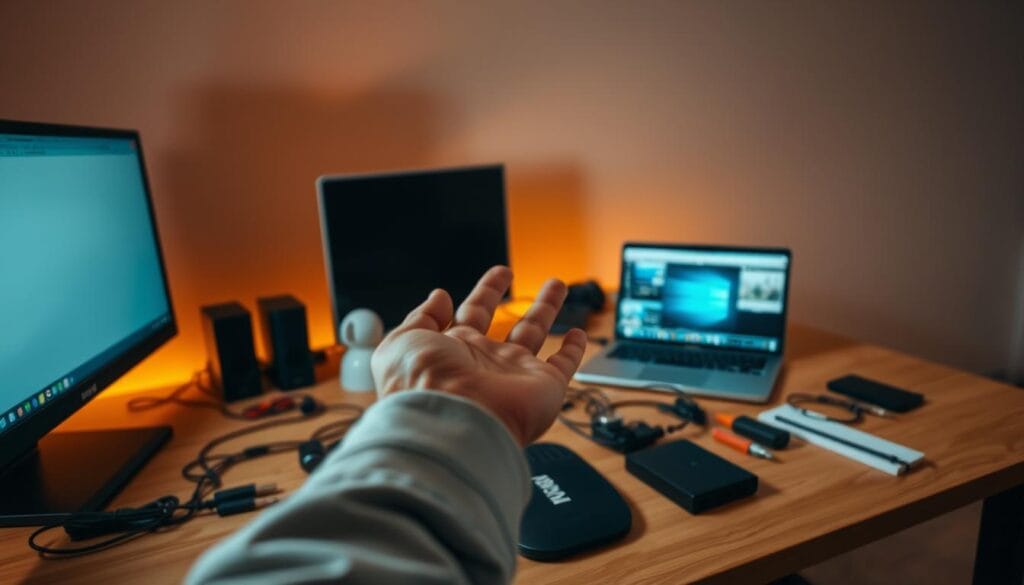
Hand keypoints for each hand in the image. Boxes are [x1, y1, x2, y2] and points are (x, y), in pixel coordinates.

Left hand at [370, 266, 588, 445]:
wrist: (449, 423)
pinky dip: (574, 352)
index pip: (472, 313)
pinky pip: (563, 367)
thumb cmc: (421, 385)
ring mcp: (514, 375)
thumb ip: (421, 317)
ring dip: (547, 309)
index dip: (486, 291)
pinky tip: (578, 336)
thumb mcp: (402, 341)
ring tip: (558, 285)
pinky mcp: (543, 388)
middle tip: (520, 276)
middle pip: (502, 321)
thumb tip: (439, 297)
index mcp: (454, 349)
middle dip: (509, 297)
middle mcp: (484, 361)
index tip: (500, 273)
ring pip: (535, 334)